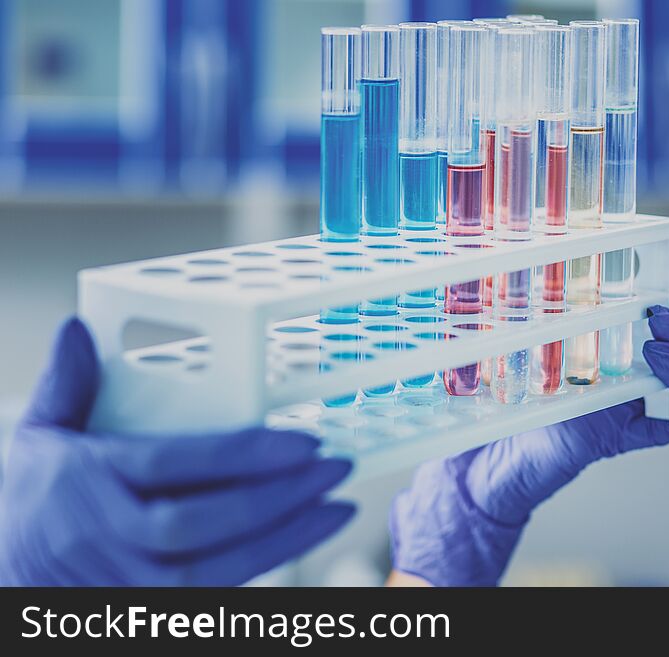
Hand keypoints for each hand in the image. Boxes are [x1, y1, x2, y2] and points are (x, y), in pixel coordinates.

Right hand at [0, 318, 354, 585]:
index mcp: (88, 482)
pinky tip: (304, 535)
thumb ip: (66, 385)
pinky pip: (218, 593)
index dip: (241, 455)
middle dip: (277, 496)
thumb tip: (76, 328)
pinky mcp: (153, 612)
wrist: (11, 577)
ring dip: (285, 536)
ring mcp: (131, 584)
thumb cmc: (35, 503)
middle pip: (202, 523)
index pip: (172, 465)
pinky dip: (267, 563)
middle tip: (332, 467)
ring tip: (337, 506)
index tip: (301, 441)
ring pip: (216, 568)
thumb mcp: (38, 437)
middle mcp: (109, 538)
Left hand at [389, 276, 668, 585]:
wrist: (497, 442)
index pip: (667, 313)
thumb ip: (552, 303)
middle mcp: (637, 370)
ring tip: (656, 347)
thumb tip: (554, 263)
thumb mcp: (533, 333)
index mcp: (620, 340)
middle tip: (658, 317)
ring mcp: (639, 402)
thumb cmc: (513, 386)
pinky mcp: (632, 433)